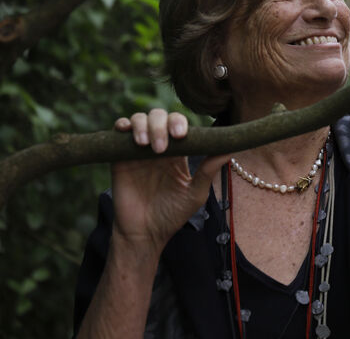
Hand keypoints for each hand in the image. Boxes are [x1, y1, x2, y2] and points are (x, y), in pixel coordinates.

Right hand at [109, 110, 227, 253]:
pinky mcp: (119, 156)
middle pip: (159, 116)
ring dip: (143, 125)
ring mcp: (138, 149)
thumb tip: (231, 148)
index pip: (179, 124)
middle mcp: (158, 146)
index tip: (181, 135)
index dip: (180, 123)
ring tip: (147, 145)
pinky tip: (127, 131)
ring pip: (139, 119)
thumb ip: (209, 169)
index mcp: (178, 152)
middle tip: (163, 148)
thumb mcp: (195, 193)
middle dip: (162, 125)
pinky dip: (122, 125)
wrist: (145, 234)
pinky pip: (118, 132)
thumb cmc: (173, 215)